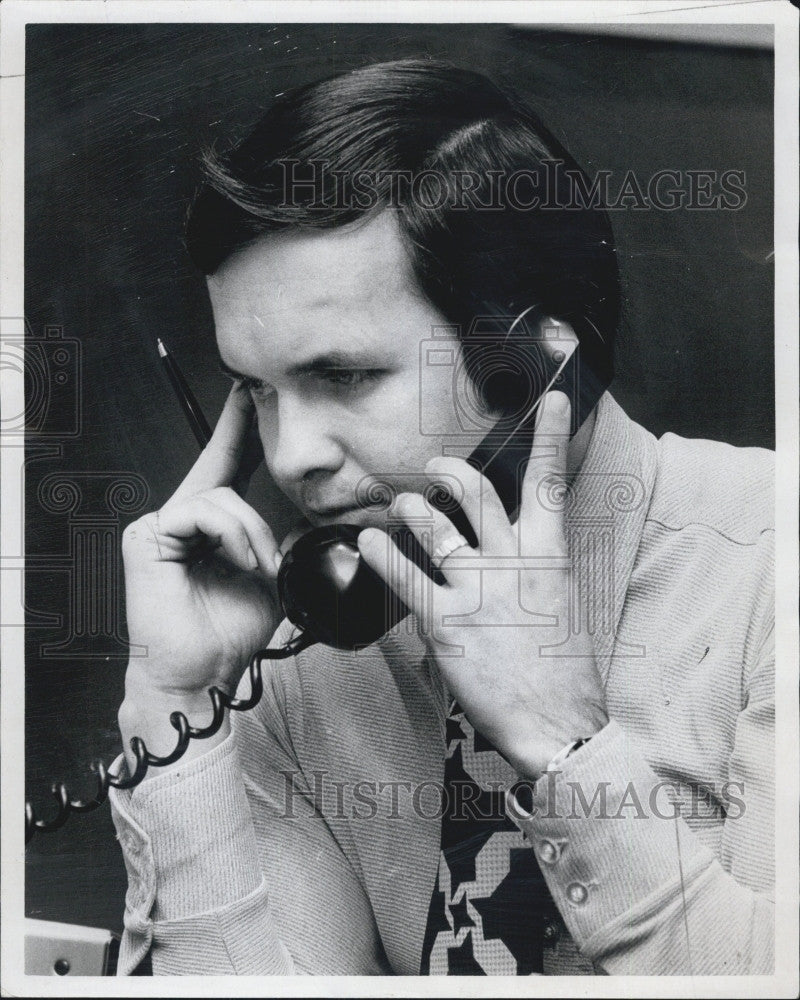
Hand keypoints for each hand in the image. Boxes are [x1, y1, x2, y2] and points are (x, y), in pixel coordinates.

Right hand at [119, 384, 279, 763]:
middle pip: (218, 469)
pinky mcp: (147, 537)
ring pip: (218, 496)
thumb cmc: (230, 634)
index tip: (252, 395)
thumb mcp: (276, 581)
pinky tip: (243, 561)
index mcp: (207, 529)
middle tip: (256, 398)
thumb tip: (315, 518)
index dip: (239, 432)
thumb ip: (288, 546)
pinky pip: (200, 511)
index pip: (225, 469)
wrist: (203, 675)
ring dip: (254, 531)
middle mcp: (179, 521)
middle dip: (241, 435)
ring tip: (264, 565)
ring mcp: (159, 527)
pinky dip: (232, 535)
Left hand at [358, 391, 607, 778]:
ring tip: (400, 506)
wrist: (557, 723)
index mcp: (549, 557)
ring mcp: (478, 590)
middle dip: (451, 471)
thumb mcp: (561, 607)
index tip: (553, 399)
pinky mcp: (446, 621)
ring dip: (412, 509)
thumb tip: (512, 552)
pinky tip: (368, 543)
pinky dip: (382, 555)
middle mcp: (512, 564)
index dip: (551, 436)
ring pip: (435, 527)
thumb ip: (535, 570)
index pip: (551, 483)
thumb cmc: (562, 671)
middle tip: (436, 467)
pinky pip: (406, 576)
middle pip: (477, 493)